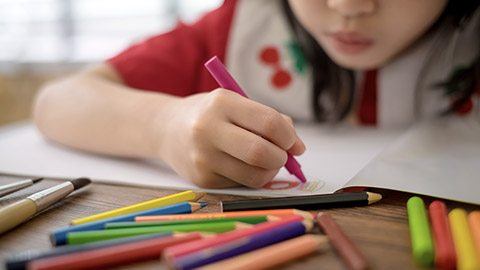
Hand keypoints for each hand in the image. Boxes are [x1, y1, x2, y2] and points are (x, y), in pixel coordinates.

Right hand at [153, 89, 305, 187]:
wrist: (167, 129)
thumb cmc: (211, 114)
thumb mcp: (236, 103)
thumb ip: (269, 119)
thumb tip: (298, 148)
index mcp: (221, 103)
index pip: (268, 123)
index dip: (288, 136)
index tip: (292, 142)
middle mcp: (208, 130)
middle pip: (261, 152)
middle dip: (282, 157)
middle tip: (283, 155)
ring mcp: (203, 158)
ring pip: (254, 175)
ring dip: (271, 171)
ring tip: (267, 161)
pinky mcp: (202, 179)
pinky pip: (242, 184)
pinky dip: (251, 177)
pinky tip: (242, 165)